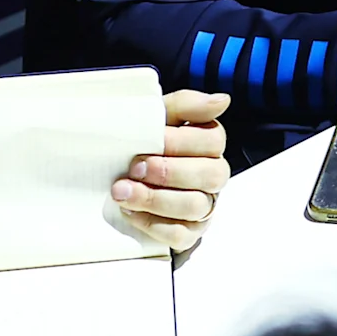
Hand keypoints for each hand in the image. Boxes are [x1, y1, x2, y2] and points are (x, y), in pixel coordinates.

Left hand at [114, 88, 228, 252]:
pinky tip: (130, 212)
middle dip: (170, 172)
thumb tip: (222, 100)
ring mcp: (203, 206)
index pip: (212, 141)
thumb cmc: (142, 144)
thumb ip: (187, 105)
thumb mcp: (159, 117)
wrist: (113, 173)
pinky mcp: (188, 232)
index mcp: (209, 144)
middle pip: (211, 175)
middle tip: (136, 168)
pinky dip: (153, 224)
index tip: (153, 140)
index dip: (182, 142)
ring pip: (195, 206)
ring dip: (156, 199)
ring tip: (123, 191)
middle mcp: (213, 176)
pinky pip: (180, 235)